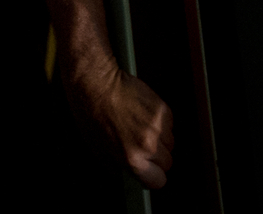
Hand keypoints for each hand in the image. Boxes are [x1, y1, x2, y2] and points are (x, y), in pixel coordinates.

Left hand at [63, 53, 173, 188]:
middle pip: (167, 162)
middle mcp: (148, 144)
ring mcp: (157, 126)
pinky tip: (142, 114)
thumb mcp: (98, 150)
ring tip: (139, 127)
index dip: (153, 176)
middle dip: (156, 157)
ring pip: (170, 142)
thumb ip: (120, 167)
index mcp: (131, 158)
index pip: (159, 181)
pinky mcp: (162, 108)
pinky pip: (169, 124)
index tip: (149, 171)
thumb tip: (132, 175)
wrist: (96, 82)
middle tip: (141, 146)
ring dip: (159, 139)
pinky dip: (160, 122)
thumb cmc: (91, 113)